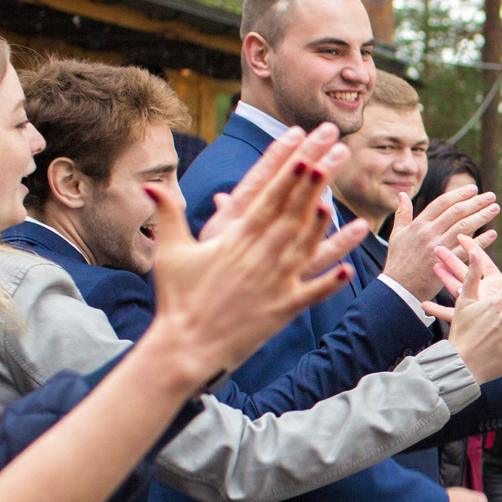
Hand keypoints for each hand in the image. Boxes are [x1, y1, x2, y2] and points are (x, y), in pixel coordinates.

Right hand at [145, 139, 351, 385]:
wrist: (184, 348)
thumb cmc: (176, 299)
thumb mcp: (170, 252)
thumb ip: (167, 215)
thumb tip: (151, 185)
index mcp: (233, 241)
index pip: (266, 200)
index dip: (287, 176)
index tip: (305, 153)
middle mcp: (256, 258)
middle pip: (292, 214)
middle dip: (316, 183)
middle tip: (337, 157)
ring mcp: (272, 284)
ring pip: (305, 248)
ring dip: (325, 226)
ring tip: (343, 203)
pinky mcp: (282, 311)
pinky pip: (311, 293)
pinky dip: (330, 282)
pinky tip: (349, 269)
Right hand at [385, 186, 497, 299]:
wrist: (399, 289)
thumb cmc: (398, 261)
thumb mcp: (397, 235)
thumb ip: (402, 214)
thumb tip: (402, 195)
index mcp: (418, 225)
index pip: (441, 203)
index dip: (458, 194)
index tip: (473, 188)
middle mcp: (428, 234)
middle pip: (456, 212)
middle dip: (475, 202)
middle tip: (491, 196)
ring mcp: (437, 248)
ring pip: (463, 228)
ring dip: (481, 217)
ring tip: (495, 208)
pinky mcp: (444, 264)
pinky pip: (465, 251)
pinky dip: (480, 242)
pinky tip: (492, 234)